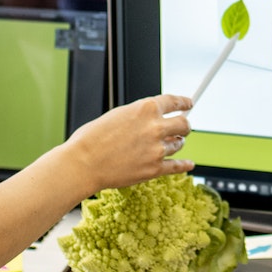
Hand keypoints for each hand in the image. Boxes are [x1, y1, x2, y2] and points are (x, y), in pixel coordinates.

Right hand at [61, 94, 194, 192]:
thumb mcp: (117, 115)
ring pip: (178, 145)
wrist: (82, 164)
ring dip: (176, 144)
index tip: (188, 103)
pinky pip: (176, 166)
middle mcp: (155, 127)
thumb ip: (138, 116)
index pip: (174, 101)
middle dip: (184, 125)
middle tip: (182, 128)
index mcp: (145, 108)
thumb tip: (150, 118)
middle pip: (184, 124)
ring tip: (170, 145)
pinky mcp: (154, 169)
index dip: (184, 102)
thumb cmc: (91, 139)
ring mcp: (156, 149)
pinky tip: (189, 164)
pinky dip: (184, 165)